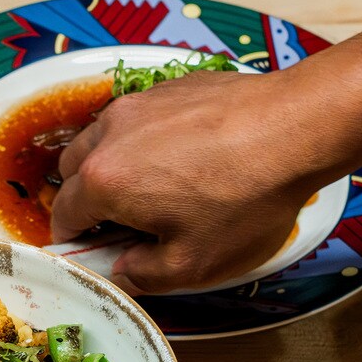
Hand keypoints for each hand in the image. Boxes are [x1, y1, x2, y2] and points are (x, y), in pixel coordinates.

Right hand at [50, 69, 327, 293]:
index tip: (99, 251)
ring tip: (156, 184)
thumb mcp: (194, 264)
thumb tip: (122, 270)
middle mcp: (109, 135)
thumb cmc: (244, 200)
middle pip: (73, 171)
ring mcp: (138, 104)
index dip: (76, 240)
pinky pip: (139, 117)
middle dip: (88, 198)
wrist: (297, 127)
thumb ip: (143, 275)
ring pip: (103, 138)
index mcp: (103, 182)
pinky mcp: (169, 86)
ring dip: (113, 164)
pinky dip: (145, 138)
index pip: (64, 216)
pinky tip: (188, 154)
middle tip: (127, 220)